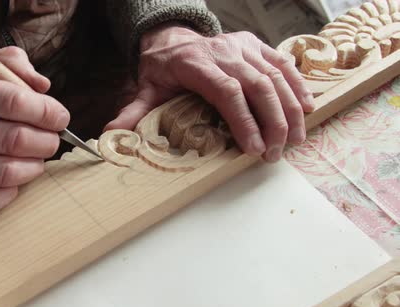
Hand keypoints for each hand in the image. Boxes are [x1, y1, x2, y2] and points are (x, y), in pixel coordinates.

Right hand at [0, 46, 68, 215]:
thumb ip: (4, 64)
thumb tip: (43, 86)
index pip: (13, 102)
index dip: (47, 111)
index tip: (60, 117)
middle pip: (15, 140)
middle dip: (46, 141)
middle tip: (52, 138)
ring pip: (6, 173)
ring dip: (35, 168)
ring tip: (37, 158)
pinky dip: (10, 194)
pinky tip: (14, 180)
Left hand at [105, 24, 314, 161]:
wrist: (173, 38)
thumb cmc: (163, 68)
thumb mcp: (146, 89)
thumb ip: (134, 112)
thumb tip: (112, 136)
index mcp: (197, 64)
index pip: (227, 92)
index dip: (243, 120)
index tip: (253, 148)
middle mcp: (224, 52)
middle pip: (258, 85)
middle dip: (273, 121)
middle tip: (276, 153)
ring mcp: (243, 46)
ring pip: (276, 75)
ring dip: (290, 108)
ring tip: (296, 139)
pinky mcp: (257, 45)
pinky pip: (283, 64)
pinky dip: (298, 85)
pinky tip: (309, 107)